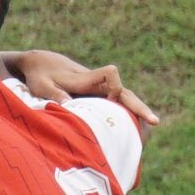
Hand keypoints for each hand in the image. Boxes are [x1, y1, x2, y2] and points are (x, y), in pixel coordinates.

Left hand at [8, 47, 158, 130]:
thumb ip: (55, 94)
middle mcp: (97, 84)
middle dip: (139, 106)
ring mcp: (99, 91)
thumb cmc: (40, 75)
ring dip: (137, 113)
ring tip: (151, 131)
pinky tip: (134, 131)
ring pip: (124, 100)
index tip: (111, 99)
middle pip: (125, 92)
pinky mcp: (97, 98)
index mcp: (85, 79)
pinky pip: (116, 106)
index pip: (110, 73)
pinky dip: (126, 116)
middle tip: (155, 122)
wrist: (41, 63)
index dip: (114, 85)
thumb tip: (68, 105)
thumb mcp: (41, 85)